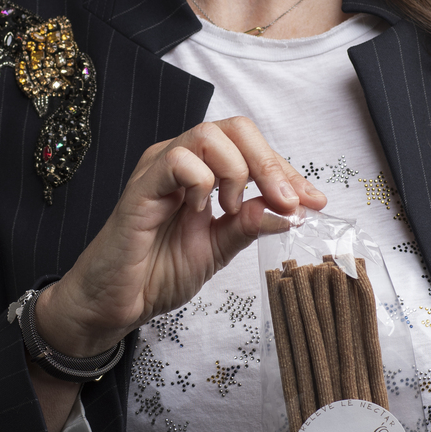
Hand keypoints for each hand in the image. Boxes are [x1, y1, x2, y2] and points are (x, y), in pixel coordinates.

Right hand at [34, 117, 325, 359]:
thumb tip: (290, 210)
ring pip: (209, 134)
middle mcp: (180, 161)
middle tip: (289, 202)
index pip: (252, 149)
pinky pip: (178, 160)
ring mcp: (159, 169)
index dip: (288, 171)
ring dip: (237, 171)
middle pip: (236, 128)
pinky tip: (198, 210)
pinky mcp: (141, 187)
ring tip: (233, 208)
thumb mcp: (218, 250)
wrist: (115, 303)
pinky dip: (202, 182)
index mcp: (202, 172)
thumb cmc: (156, 272)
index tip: (315, 202)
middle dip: (272, 164)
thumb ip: (249, 226)